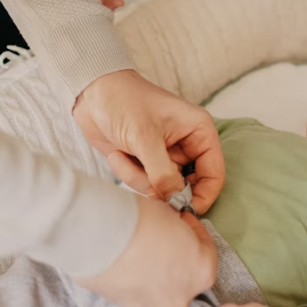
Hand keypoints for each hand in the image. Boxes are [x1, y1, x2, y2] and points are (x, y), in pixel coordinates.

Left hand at [73, 71, 223, 214]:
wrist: (92, 94)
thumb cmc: (123, 102)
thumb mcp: (145, 137)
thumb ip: (163, 173)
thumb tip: (176, 201)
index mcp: (199, 132)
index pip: (214, 174)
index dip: (203, 197)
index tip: (184, 212)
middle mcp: (187, 146)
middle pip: (189, 187)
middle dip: (165, 191)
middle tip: (146, 185)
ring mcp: (166, 156)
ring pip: (164, 189)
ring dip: (141, 180)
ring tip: (122, 156)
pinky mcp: (147, 163)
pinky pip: (146, 184)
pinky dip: (130, 175)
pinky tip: (118, 156)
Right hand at [76, 195, 216, 306]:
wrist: (99, 235)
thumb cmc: (143, 220)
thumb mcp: (171, 216)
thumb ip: (178, 231)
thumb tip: (172, 230)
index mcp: (202, 273)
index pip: (207, 254)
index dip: (196, 234)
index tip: (184, 222)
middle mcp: (181, 299)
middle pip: (183, 279)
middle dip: (176, 261)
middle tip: (161, 240)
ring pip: (157, 291)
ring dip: (153, 274)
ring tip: (136, 252)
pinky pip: (134, 293)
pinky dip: (131, 280)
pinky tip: (120, 262)